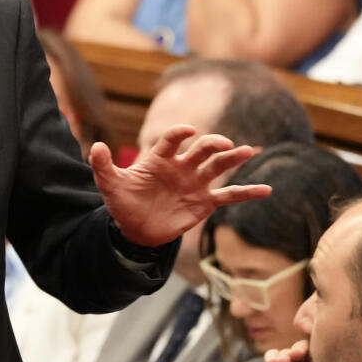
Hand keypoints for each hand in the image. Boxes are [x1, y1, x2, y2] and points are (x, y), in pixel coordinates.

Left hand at [89, 125, 270, 246]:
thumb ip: (103, 166)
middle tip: (224, 144)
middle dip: (212, 145)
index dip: (180, 134)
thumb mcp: (110, 185)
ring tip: (249, 150)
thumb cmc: (123, 202)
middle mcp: (182, 167)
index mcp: (160, 158)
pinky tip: (266, 190)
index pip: (172, 140)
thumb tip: (95, 146)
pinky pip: (229, 195)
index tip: (188, 131)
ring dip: (234, 158)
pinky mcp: (205, 202)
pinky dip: (248, 192)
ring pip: (218, 167)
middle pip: (202, 150)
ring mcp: (195, 183)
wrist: (135, 230)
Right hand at [256, 340, 346, 361]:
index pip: (326, 359)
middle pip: (306, 352)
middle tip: (302, 353)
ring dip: (288, 352)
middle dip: (303, 348)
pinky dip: (273, 357)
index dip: (324, 349)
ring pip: (289, 353)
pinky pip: (272, 361)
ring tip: (289, 360)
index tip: (324, 348)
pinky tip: (276, 361)